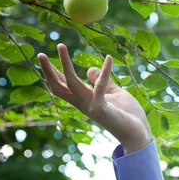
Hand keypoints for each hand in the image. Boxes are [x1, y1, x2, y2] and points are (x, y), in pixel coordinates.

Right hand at [37, 43, 152, 153]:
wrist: (138, 133)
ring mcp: (91, 106)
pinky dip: (104, 72)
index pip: (64, 85)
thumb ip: (102, 81)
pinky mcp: (102, 108)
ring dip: (65, 64)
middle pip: (59, 87)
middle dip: (48, 71)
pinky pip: (100, 87)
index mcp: (84, 100)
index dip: (53, 72)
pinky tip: (109, 58)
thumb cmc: (127, 114)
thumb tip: (90, 68)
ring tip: (61, 45)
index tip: (44, 58)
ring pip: (72, 83)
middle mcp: (83, 103)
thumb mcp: (113, 93)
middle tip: (40, 54)